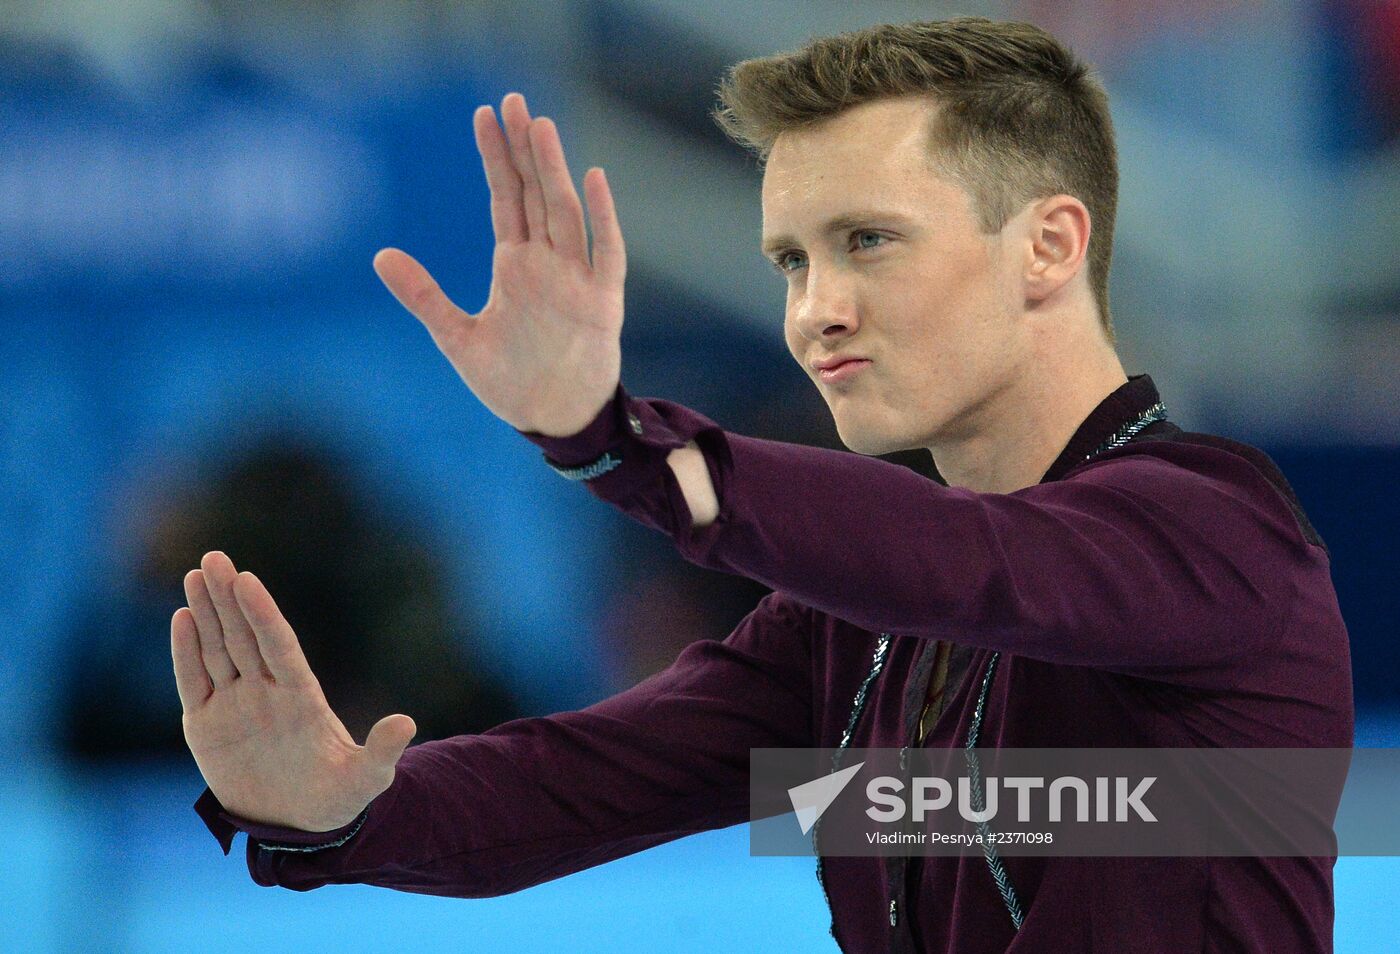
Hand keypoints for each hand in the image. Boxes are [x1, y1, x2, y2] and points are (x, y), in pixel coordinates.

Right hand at [171, 551, 415, 831]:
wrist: (299, 826)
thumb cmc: (337, 799)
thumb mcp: (365, 779)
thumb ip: (381, 752)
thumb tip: (406, 723)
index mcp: (301, 697)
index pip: (278, 645)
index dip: (262, 614)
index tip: (248, 580)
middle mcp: (266, 691)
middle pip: (244, 635)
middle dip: (228, 597)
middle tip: (215, 557)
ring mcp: (235, 704)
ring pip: (216, 649)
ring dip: (205, 612)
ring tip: (195, 573)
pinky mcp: (207, 724)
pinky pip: (194, 680)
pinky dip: (185, 651)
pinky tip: (183, 616)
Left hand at [373, 92, 625, 437]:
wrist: (554, 419)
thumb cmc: (510, 382)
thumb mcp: (457, 338)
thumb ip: (423, 295)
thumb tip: (378, 256)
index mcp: (515, 266)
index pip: (505, 198)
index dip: (495, 158)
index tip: (485, 114)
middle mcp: (547, 264)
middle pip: (535, 193)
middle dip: (525, 148)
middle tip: (515, 100)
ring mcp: (576, 279)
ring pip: (564, 212)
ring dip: (553, 171)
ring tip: (541, 127)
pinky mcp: (602, 302)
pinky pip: (605, 252)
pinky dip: (601, 217)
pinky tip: (592, 180)